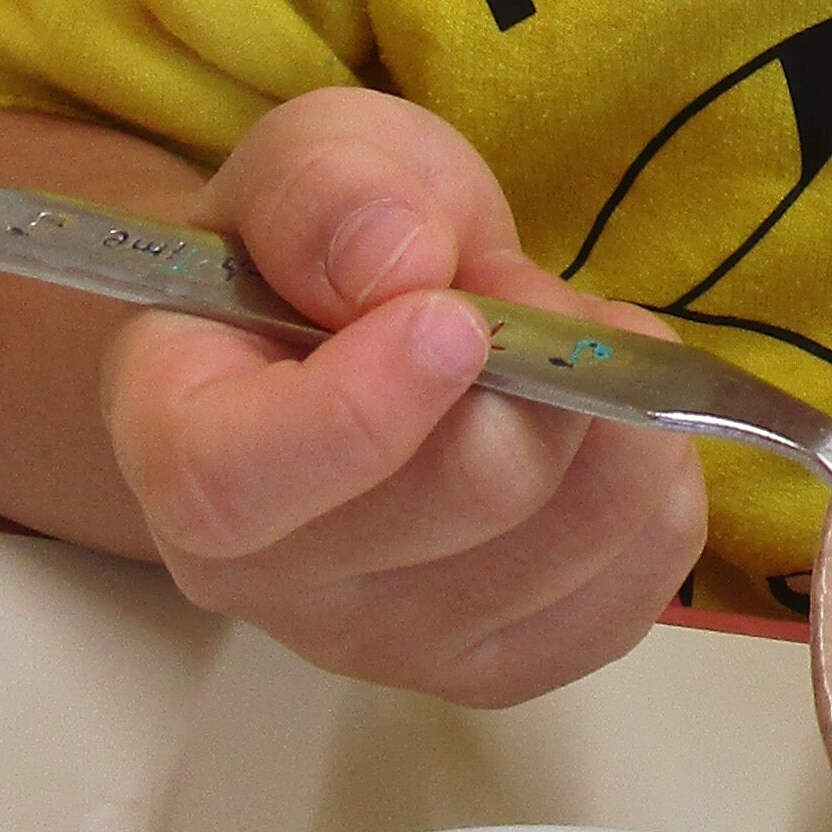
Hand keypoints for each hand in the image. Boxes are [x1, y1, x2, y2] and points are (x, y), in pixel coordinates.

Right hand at [101, 86, 708, 702]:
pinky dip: (655, 488)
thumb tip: (395, 263)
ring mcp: (386, 644)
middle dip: (539, 361)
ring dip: (613, 408)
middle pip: (461, 497)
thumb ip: (325, 190)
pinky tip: (607, 420)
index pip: (232, 483)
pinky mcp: (497, 671)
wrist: (360, 336)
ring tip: (562, 340)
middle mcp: (265, 580)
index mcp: (175, 444)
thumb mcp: (308, 161)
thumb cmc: (320, 248)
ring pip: (568, 542)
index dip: (361, 408)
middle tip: (520, 288)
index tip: (453, 317)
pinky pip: (628, 593)